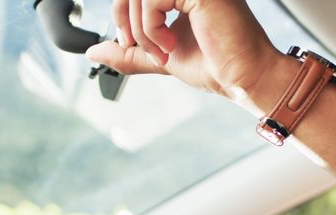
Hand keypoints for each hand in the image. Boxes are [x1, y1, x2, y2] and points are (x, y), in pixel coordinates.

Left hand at [85, 0, 283, 100]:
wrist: (241, 78)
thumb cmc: (214, 66)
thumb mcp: (159, 56)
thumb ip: (128, 51)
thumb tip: (93, 51)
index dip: (121, 14)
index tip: (128, 43)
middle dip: (126, 21)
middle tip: (142, 48)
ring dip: (142, 31)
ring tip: (163, 52)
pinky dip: (152, 28)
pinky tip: (171, 45)